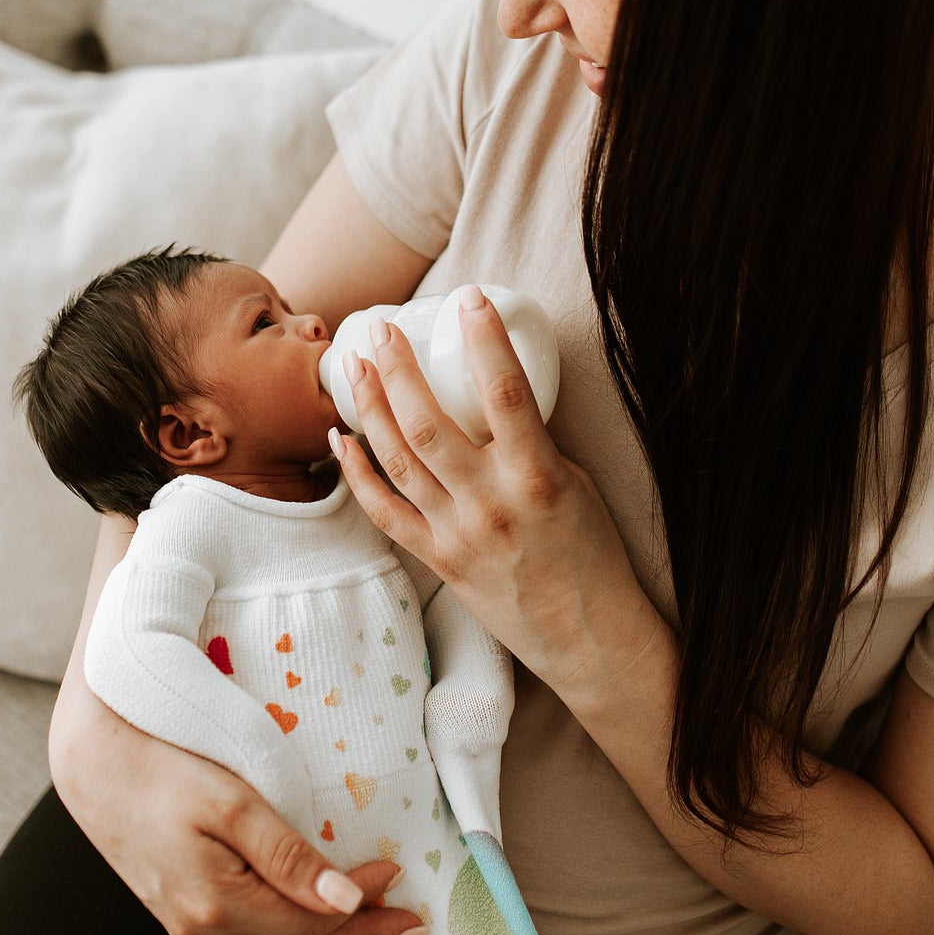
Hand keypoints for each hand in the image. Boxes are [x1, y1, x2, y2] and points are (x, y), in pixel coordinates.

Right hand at [50, 685, 427, 934]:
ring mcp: (186, 931)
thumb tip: (344, 901)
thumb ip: (290, 857)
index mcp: (221, 903)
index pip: (311, 920)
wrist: (97, 762)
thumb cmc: (166, 767)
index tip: (396, 878)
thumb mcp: (235, 802)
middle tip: (410, 931)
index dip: (360, 906)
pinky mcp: (175, 921)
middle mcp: (203, 930)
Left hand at [329, 284, 661, 697]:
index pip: (507, 392)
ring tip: (352, 366)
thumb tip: (489, 399)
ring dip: (369, 408)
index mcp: (538, 476)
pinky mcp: (438, 561)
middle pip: (429, 423)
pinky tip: (341, 439)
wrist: (588, 637)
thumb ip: (529, 443)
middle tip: (381, 326)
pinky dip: (358, 474)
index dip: (484, 339)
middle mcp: (492, 503)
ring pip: (398, 460)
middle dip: (399, 368)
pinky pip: (385, 512)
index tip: (468, 298)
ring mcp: (458, 534)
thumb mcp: (576, 482)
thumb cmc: (592, 554)